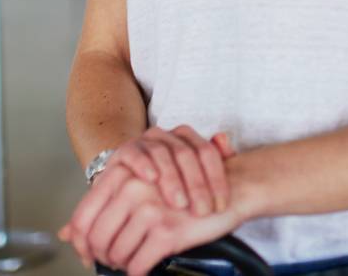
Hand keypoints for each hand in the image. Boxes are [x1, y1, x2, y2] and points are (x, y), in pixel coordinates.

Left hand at [56, 164, 244, 275]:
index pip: (82, 216)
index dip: (80, 243)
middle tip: (112, 262)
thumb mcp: (140, 188)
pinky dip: (138, 273)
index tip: (87, 256)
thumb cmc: (183, 190)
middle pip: (96, 239)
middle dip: (102, 257)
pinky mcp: (168, 232)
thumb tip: (63, 233)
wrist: (230, 188)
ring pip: (117, 254)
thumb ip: (101, 207)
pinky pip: (139, 265)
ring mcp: (149, 210)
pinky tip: (144, 271)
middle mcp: (132, 188)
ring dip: (122, 265)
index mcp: (121, 174)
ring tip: (131, 263)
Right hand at [103, 125, 237, 217]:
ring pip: (162, 152)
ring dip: (172, 178)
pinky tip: (151, 179)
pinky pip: (135, 153)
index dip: (217, 180)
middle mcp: (168, 136)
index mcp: (189, 139)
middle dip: (197, 184)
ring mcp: (146, 141)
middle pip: (187, 153)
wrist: (132, 192)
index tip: (220, 207)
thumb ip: (216, 160)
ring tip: (179, 203)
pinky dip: (143, 164)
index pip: (208, 153)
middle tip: (201, 210)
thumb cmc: (169, 191)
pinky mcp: (125, 151)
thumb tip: (223, 137)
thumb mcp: (194, 183)